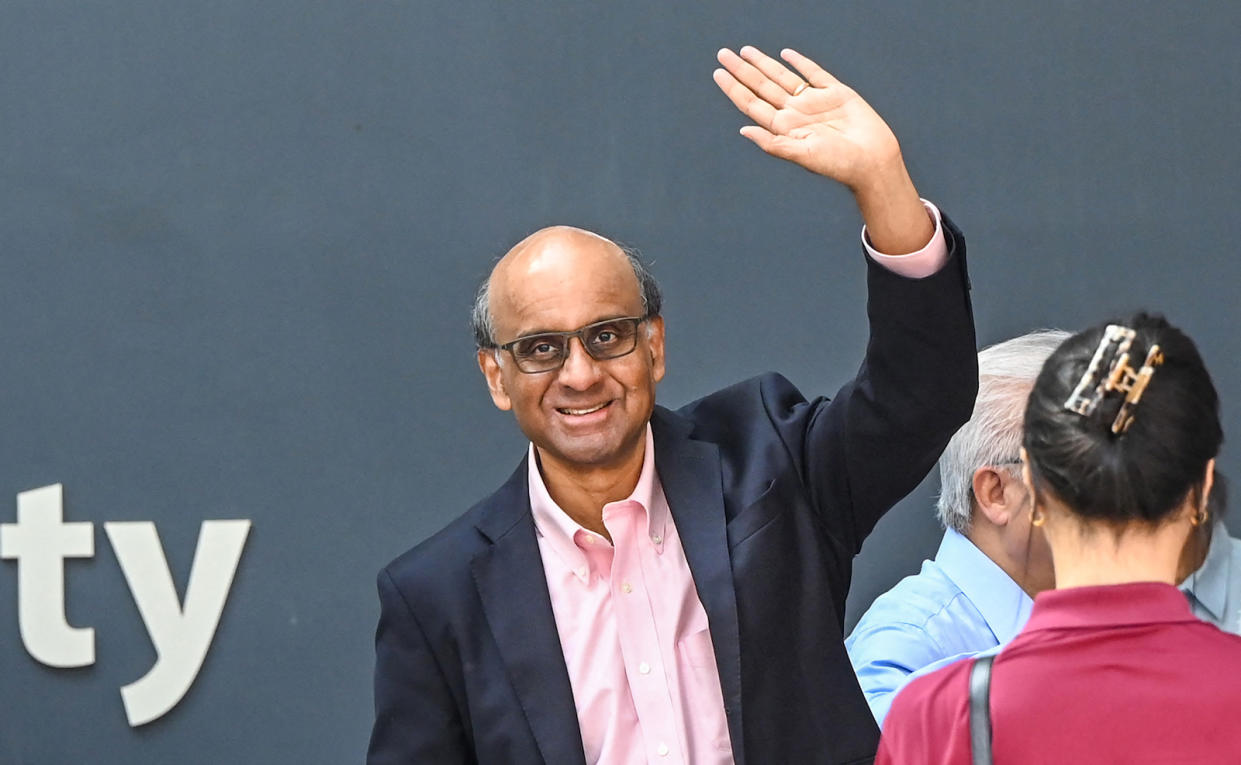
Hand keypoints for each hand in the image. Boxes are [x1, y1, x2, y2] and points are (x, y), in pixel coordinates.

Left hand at [713, 46, 932, 253]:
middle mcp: (795, 113)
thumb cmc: (838, 164)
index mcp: (784, 128)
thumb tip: (743, 130)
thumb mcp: (802, 155)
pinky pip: (814, 73)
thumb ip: (773, 143)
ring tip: (744, 51)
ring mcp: (814, 102)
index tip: (718, 73)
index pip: (752, 104)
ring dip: (763, 64)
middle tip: (723, 54)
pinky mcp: (836, 93)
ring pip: (782, 77)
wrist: (873, 160)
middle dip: (742, 70)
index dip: (734, 88)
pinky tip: (785, 54)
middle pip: (762, 86)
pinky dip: (800, 62)